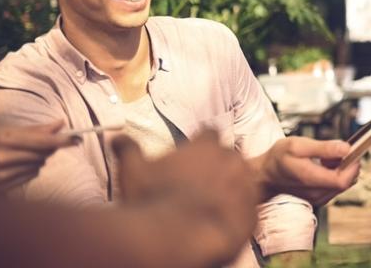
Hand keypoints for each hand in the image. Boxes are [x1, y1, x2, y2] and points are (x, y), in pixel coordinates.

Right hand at [0, 122, 76, 192]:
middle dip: (47, 148)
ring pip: (38, 167)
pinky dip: (29, 170)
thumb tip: (61, 123)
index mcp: (3, 139)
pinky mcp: (0, 188)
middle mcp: (1, 159)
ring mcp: (0, 176)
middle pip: (42, 154)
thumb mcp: (7, 129)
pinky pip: (29, 177)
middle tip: (43, 142)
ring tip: (21, 153)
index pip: (42, 141)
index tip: (77, 138)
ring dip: (37, 159)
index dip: (62, 140)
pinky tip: (16, 164)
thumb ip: (36, 129)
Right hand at [113, 131, 259, 267]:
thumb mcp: (134, 171)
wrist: (175, 237)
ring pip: (243, 181)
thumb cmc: (153, 200)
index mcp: (206, 146)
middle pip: (230, 156)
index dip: (201, 144)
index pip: (210, 133)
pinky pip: (249, 208)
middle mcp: (231, 160)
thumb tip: (117, 137)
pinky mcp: (252, 211)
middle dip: (218, 166)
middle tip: (201, 185)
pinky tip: (220, 222)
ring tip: (212, 205)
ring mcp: (246, 186)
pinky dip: (238, 212)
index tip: (193, 157)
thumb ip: (129, 150)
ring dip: (231, 188)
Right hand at [252, 136, 360, 206]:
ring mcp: (318, 198)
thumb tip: (347, 148)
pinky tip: (323, 164)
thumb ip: (324, 148)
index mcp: (312, 180)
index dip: (353, 165)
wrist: (265, 175)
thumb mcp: (298, 146)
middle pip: (347, 182)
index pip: (344, 180)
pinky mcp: (319, 198)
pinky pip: (335, 186)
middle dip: (348, 164)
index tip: (352, 150)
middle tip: (336, 149)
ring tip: (325, 156)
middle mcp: (317, 194)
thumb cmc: (278, 158)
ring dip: (341, 168)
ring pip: (343, 184)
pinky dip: (335, 173)